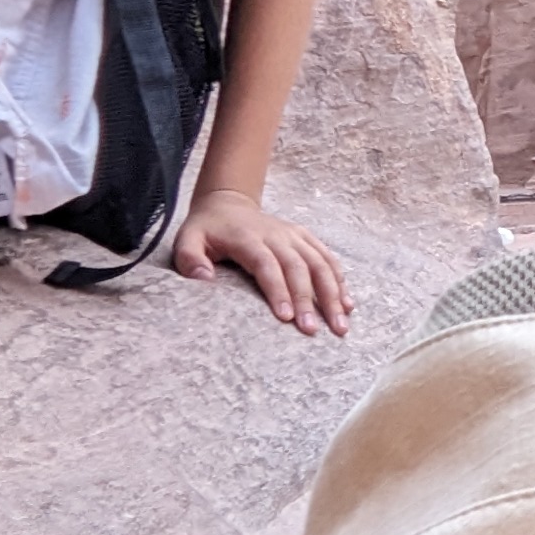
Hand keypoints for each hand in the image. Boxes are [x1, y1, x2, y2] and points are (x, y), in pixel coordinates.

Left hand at [173, 186, 351, 334]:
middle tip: (314, 330)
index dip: (278, 290)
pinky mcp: (305, 238)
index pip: (267, 265)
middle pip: (298, 267)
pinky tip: (348, 304)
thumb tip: (204, 279)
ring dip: (333, 294)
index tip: (286, 318)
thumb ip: (189, 258)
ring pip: (320, 263)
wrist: (227, 203)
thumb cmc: (206, 230)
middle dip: (309, 300)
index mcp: (248, 238)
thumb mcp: (187, 240)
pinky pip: (327, 258)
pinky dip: (339, 280)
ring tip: (340, 325)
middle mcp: (277, 235)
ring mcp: (294, 236)